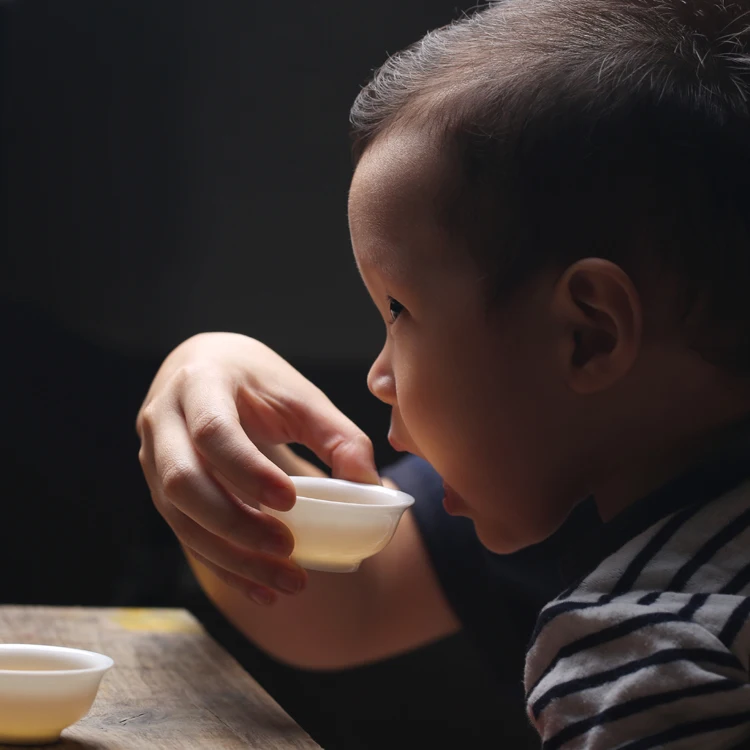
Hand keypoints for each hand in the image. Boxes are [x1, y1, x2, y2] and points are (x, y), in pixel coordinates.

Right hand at [136, 333, 379, 604]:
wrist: (206, 368)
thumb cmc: (257, 381)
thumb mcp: (299, 393)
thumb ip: (337, 435)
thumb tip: (370, 486)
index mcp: (200, 382)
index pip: (213, 432)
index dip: (248, 471)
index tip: (290, 501)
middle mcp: (163, 419)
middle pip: (184, 482)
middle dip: (236, 524)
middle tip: (288, 549)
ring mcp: (152, 456)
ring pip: (180, 517)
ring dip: (232, 557)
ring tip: (287, 581)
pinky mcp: (159, 487)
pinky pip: (185, 535)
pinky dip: (224, 566)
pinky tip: (263, 589)